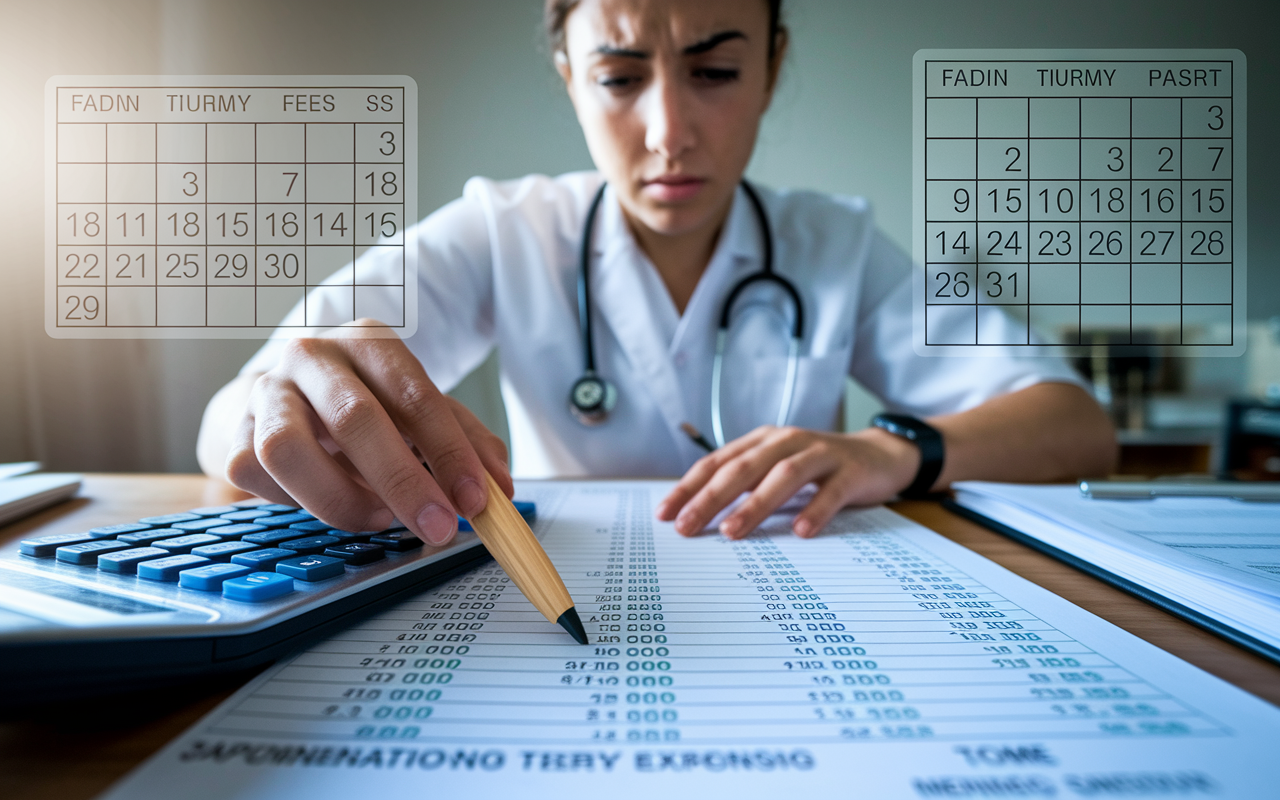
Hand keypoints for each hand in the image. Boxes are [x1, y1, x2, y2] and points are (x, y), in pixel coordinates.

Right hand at [223, 322, 510, 545]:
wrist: (283, 397)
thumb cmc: (364, 405)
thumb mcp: (420, 412)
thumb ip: (466, 443)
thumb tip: (500, 487)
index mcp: (369, 343)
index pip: (414, 394)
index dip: (449, 452)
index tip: (476, 499)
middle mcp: (312, 358)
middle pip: (354, 419)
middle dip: (403, 483)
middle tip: (437, 528)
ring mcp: (265, 392)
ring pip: (287, 449)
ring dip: (340, 498)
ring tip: (377, 517)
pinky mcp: (232, 432)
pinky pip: (256, 476)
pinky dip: (299, 503)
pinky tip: (330, 503)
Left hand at [655, 425, 921, 538]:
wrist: (879, 455)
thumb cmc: (817, 468)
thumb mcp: (776, 468)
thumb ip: (745, 484)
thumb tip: (698, 515)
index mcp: (762, 440)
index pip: (718, 462)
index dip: (689, 487)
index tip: (665, 514)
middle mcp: (787, 441)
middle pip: (743, 468)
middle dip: (711, 498)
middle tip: (688, 527)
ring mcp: (820, 454)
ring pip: (783, 475)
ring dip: (755, 504)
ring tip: (733, 532)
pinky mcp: (850, 471)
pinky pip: (831, 491)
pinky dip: (815, 509)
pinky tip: (800, 531)